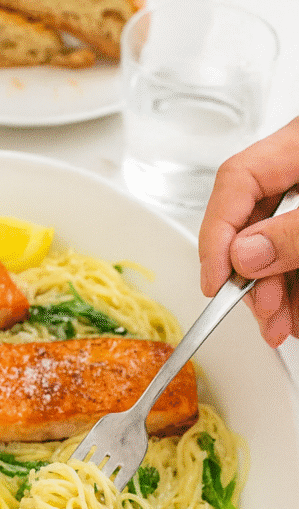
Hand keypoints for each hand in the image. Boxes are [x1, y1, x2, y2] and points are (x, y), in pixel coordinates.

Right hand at [199, 116, 298, 347]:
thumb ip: (293, 231)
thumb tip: (243, 257)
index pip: (235, 182)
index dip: (217, 235)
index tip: (218, 284)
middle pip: (253, 223)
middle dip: (254, 278)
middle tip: (261, 314)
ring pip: (276, 248)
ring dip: (276, 294)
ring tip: (283, 326)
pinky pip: (297, 256)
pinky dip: (295, 289)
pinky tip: (297, 313)